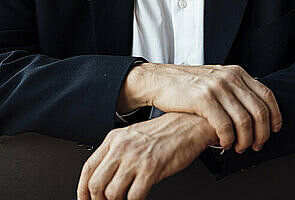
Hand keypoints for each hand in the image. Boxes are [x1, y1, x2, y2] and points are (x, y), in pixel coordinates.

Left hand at [76, 112, 215, 199]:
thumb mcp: (134, 136)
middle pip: (96, 184)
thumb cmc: (165, 132)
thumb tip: (104, 177)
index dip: (82, 191)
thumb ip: (117, 153)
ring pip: (111, 194)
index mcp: (114, 139)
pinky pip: (133, 198)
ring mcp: (135, 159)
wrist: (189, 124)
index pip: (87, 169)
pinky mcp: (151, 169)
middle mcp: (122, 147)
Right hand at [125, 62, 281, 152]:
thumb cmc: (187, 83)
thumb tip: (253, 108)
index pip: (267, 95)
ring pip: (245, 121)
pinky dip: (228, 140)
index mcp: (236, 72)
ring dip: (245, 141)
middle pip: (259, 111)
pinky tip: (223, 144)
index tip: (274, 129)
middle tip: (255, 145)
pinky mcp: (203, 99)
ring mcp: (217, 87)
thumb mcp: (216, 78)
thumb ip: (234, 89)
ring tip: (238, 148)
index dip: (275, 116)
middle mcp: (229, 77)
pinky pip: (225, 126)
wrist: (160, 80)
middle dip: (261, 134)